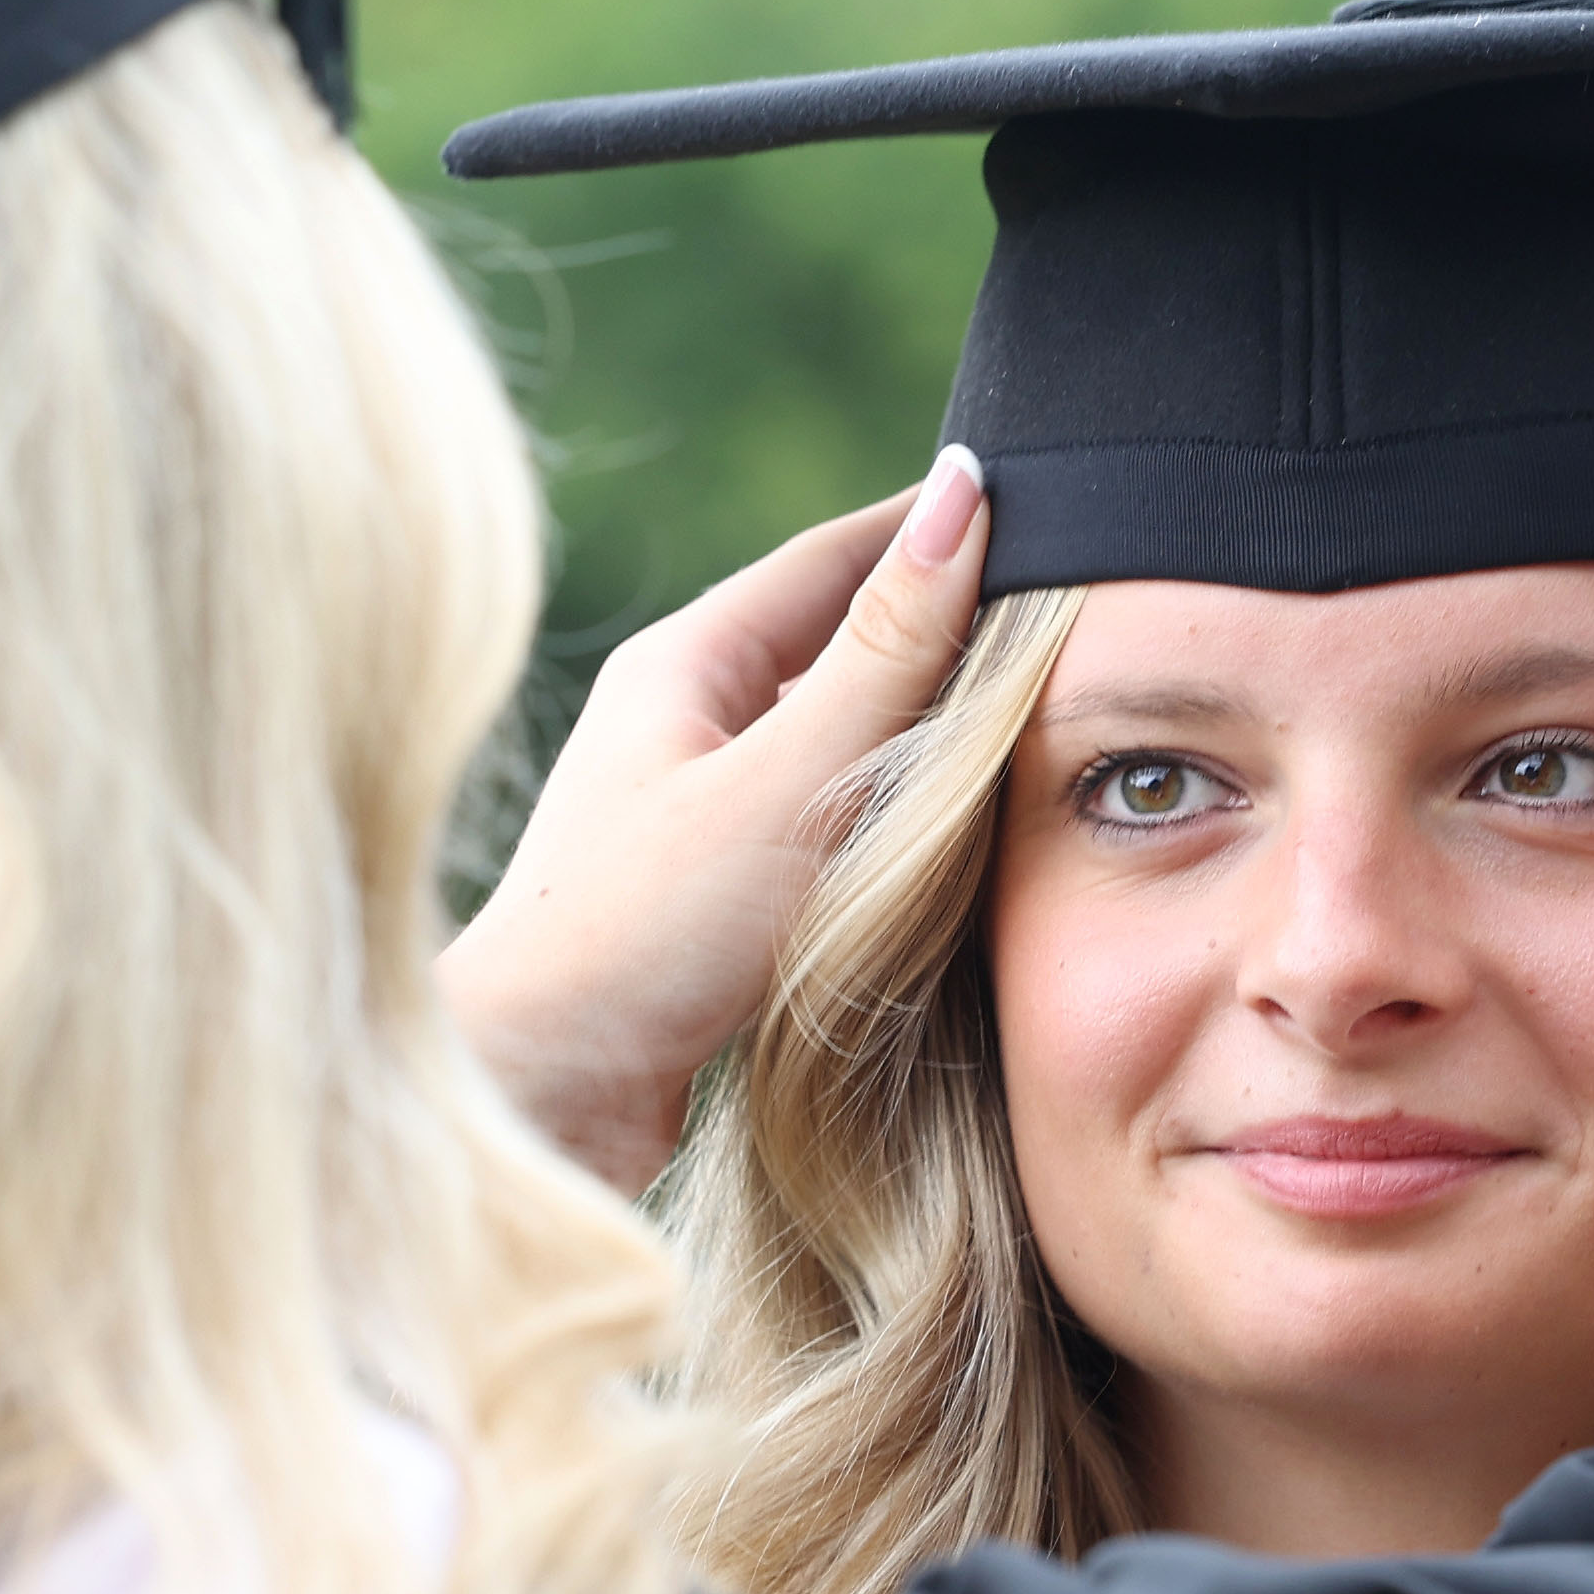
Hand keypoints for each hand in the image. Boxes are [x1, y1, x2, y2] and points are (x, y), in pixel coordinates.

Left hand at [443, 448, 990, 1191]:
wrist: (537, 1097)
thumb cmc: (647, 932)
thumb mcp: (788, 778)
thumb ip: (888, 651)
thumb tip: (964, 497)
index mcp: (685, 663)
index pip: (832, 558)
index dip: (931, 525)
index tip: (1028, 495)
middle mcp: (680, 724)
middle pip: (833, 645)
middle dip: (937, 625)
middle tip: (1055, 609)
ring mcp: (690, 812)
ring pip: (831, 742)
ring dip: (919, 728)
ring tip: (1030, 718)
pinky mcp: (704, 899)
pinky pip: (820, 825)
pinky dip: (890, 816)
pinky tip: (951, 844)